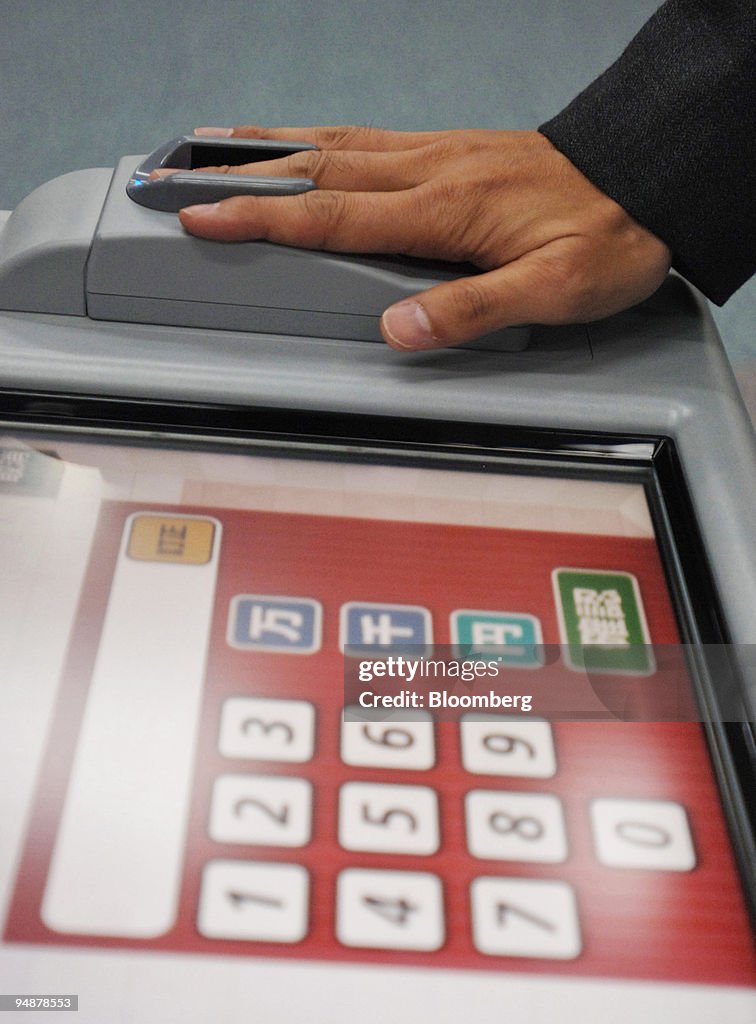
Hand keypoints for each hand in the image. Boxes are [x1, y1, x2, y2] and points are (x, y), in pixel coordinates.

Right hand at [178, 125, 670, 350]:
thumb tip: (397, 329)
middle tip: (174, 178)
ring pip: (332, 143)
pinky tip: (299, 142)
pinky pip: (364, 138)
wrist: (648, 179)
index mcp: (443, 209)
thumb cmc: (607, 236)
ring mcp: (435, 155)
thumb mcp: (553, 290)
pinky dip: (314, 138)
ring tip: (211, 146)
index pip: (331, 213)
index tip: (201, 215)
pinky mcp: (448, 151)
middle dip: (235, 174)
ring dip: (265, 147)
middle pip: (313, 167)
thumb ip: (472, 309)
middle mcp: (428, 172)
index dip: (261, 215)